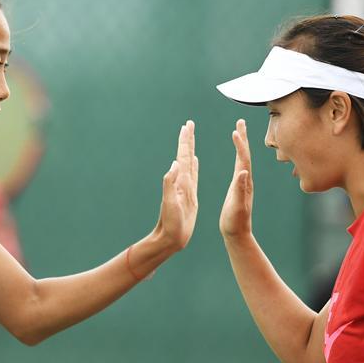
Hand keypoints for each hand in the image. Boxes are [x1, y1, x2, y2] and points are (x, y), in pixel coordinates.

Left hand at [154, 120, 198, 250]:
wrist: (170, 238)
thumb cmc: (170, 223)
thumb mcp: (169, 203)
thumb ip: (170, 184)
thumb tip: (174, 164)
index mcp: (179, 182)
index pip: (183, 156)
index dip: (185, 141)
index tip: (187, 125)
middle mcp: (182, 182)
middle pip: (185, 155)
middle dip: (187, 139)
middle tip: (189, 124)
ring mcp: (185, 188)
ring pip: (189, 163)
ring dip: (190, 149)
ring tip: (191, 137)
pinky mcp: (190, 196)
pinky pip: (193, 176)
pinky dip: (194, 166)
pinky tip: (194, 161)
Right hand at [219, 119, 252, 239]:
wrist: (238, 234)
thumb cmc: (235, 222)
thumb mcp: (236, 205)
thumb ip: (240, 189)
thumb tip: (243, 171)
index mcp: (244, 182)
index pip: (243, 159)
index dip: (240, 145)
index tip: (235, 131)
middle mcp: (246, 180)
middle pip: (245, 154)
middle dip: (243, 137)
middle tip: (240, 121)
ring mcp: (243, 183)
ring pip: (243, 158)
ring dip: (241, 144)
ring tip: (238, 132)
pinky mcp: (239, 187)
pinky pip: (239, 166)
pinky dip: (238, 155)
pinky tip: (237, 154)